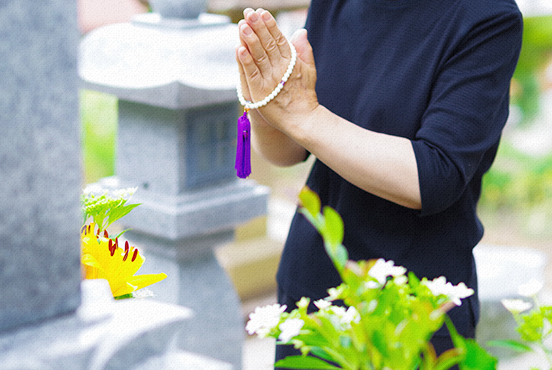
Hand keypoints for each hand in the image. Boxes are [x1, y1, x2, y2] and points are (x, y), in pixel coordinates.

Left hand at [236, 8, 318, 133]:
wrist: (302, 119)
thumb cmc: (305, 96)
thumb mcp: (309, 70)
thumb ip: (304, 51)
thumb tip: (301, 31)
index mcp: (292, 62)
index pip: (279, 39)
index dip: (270, 25)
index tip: (262, 12)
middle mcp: (281, 68)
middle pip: (267, 44)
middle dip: (258, 27)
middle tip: (249, 12)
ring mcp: (270, 80)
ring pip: (259, 56)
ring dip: (250, 39)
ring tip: (242, 25)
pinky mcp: (261, 91)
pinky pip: (252, 74)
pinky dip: (246, 61)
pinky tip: (239, 49)